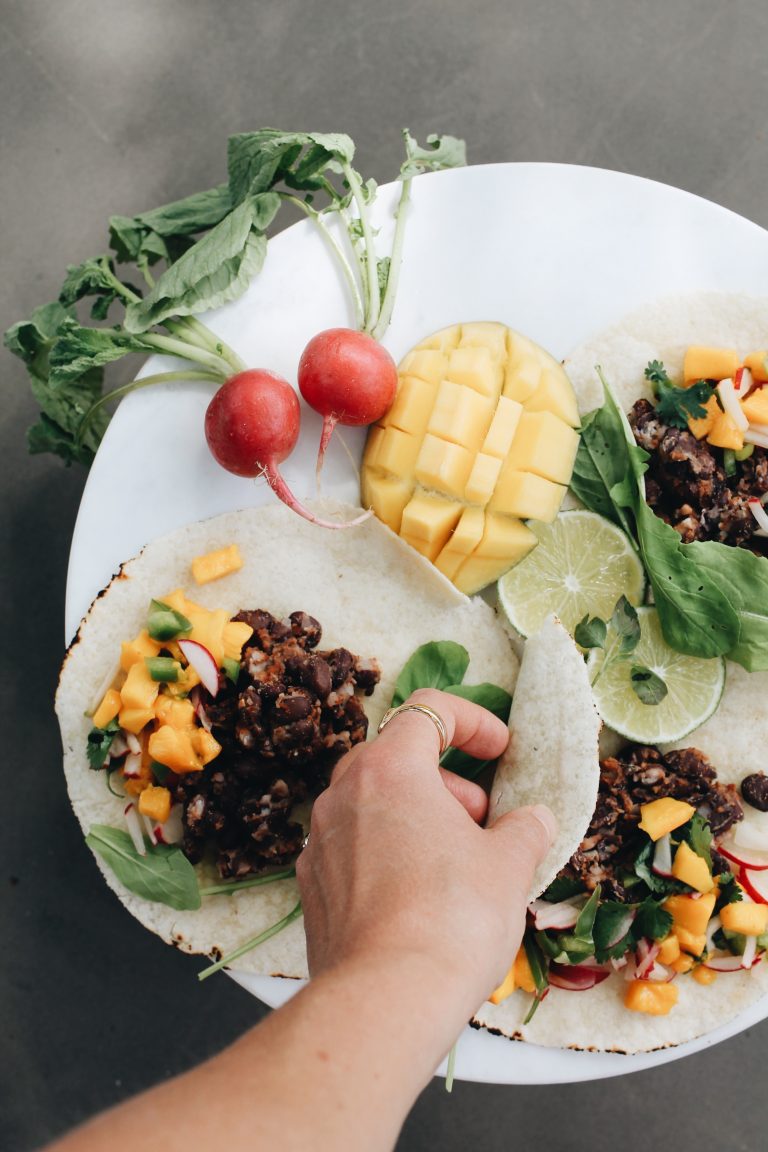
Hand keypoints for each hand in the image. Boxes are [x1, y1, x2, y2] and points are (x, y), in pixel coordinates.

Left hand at [296, 688, 556, 1011]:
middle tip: (481, 816)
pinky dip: (387, 851)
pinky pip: (353, 847)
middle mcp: (344, 794)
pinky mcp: (313, 887)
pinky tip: (418, 894)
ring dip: (416, 815)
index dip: (472, 721)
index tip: (501, 750)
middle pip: (395, 756)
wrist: (386, 999)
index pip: (427, 709)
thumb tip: (534, 820)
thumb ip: (524, 829)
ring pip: (371, 803)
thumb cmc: (453, 919)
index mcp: (390, 769)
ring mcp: (321, 840)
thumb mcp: (509, 865)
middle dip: (445, 778)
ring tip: (456, 859)